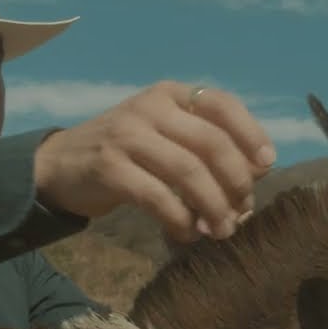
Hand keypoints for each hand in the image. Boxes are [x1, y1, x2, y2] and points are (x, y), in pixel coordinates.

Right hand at [33, 81, 275, 242]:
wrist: (61, 164)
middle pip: (212, 143)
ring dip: (213, 207)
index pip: (223, 104)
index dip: (251, 134)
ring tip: (221, 231)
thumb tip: (255, 177)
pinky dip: (180, 220)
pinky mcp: (109, 167)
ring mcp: (128, 135)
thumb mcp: (166, 136)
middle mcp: (152, 107)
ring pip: (189, 172)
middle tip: (241, 212)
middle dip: (236, 182)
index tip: (266, 166)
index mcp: (172, 94)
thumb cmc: (128, 153)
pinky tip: (186, 233)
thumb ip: (205, 148)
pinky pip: (158, 197)